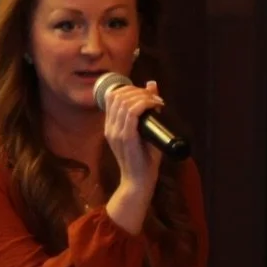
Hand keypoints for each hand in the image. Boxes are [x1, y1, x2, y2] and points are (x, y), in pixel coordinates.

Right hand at [102, 78, 163, 233]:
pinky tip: (155, 105)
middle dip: (138, 91)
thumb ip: (148, 109)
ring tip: (156, 101)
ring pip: (124, 102)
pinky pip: (132, 113)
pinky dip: (145, 104)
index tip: (146, 94)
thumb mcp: (146, 129)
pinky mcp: (126, 137)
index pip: (111, 96)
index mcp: (111, 125)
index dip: (128, 88)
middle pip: (118, 95)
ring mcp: (116, 132)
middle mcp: (110, 127)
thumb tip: (151, 84)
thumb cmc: (144, 158)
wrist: (139, 181)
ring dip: (143, 96)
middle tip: (154, 97)